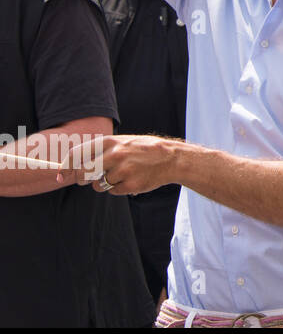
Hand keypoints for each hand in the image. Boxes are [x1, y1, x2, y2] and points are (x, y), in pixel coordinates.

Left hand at [62, 134, 177, 194]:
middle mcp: (114, 155)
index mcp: (110, 142)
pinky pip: (113, 191)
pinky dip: (119, 188)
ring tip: (122, 174)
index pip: (77, 154)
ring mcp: (123, 170)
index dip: (65, 166)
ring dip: (105, 183)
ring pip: (98, 184)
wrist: (171, 158)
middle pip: (83, 173)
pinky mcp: (130, 184)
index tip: (60, 175)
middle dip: (81, 179)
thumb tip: (74, 167)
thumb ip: (101, 152)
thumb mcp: (123, 143)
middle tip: (86, 179)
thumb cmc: (143, 150)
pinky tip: (132, 179)